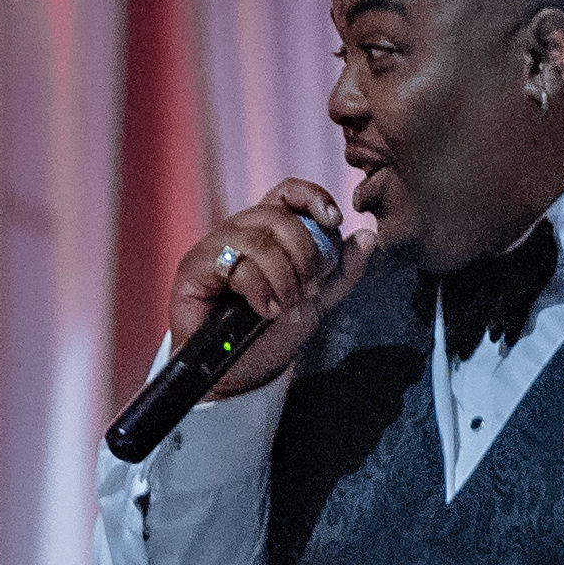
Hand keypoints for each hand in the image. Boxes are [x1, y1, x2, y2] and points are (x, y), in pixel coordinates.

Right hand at [167, 179, 373, 407]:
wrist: (238, 373)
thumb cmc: (272, 335)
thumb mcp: (318, 301)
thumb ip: (342, 271)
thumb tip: (369, 236)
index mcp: (267, 231)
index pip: (289, 192)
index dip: (314, 197)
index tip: (334, 222)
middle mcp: (239, 231)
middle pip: (279, 216)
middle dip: (306, 255)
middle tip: (310, 290)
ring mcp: (214, 247)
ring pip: (259, 240)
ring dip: (284, 276)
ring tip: (287, 305)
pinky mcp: (194, 267)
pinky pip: (236, 265)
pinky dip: (260, 289)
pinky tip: (266, 310)